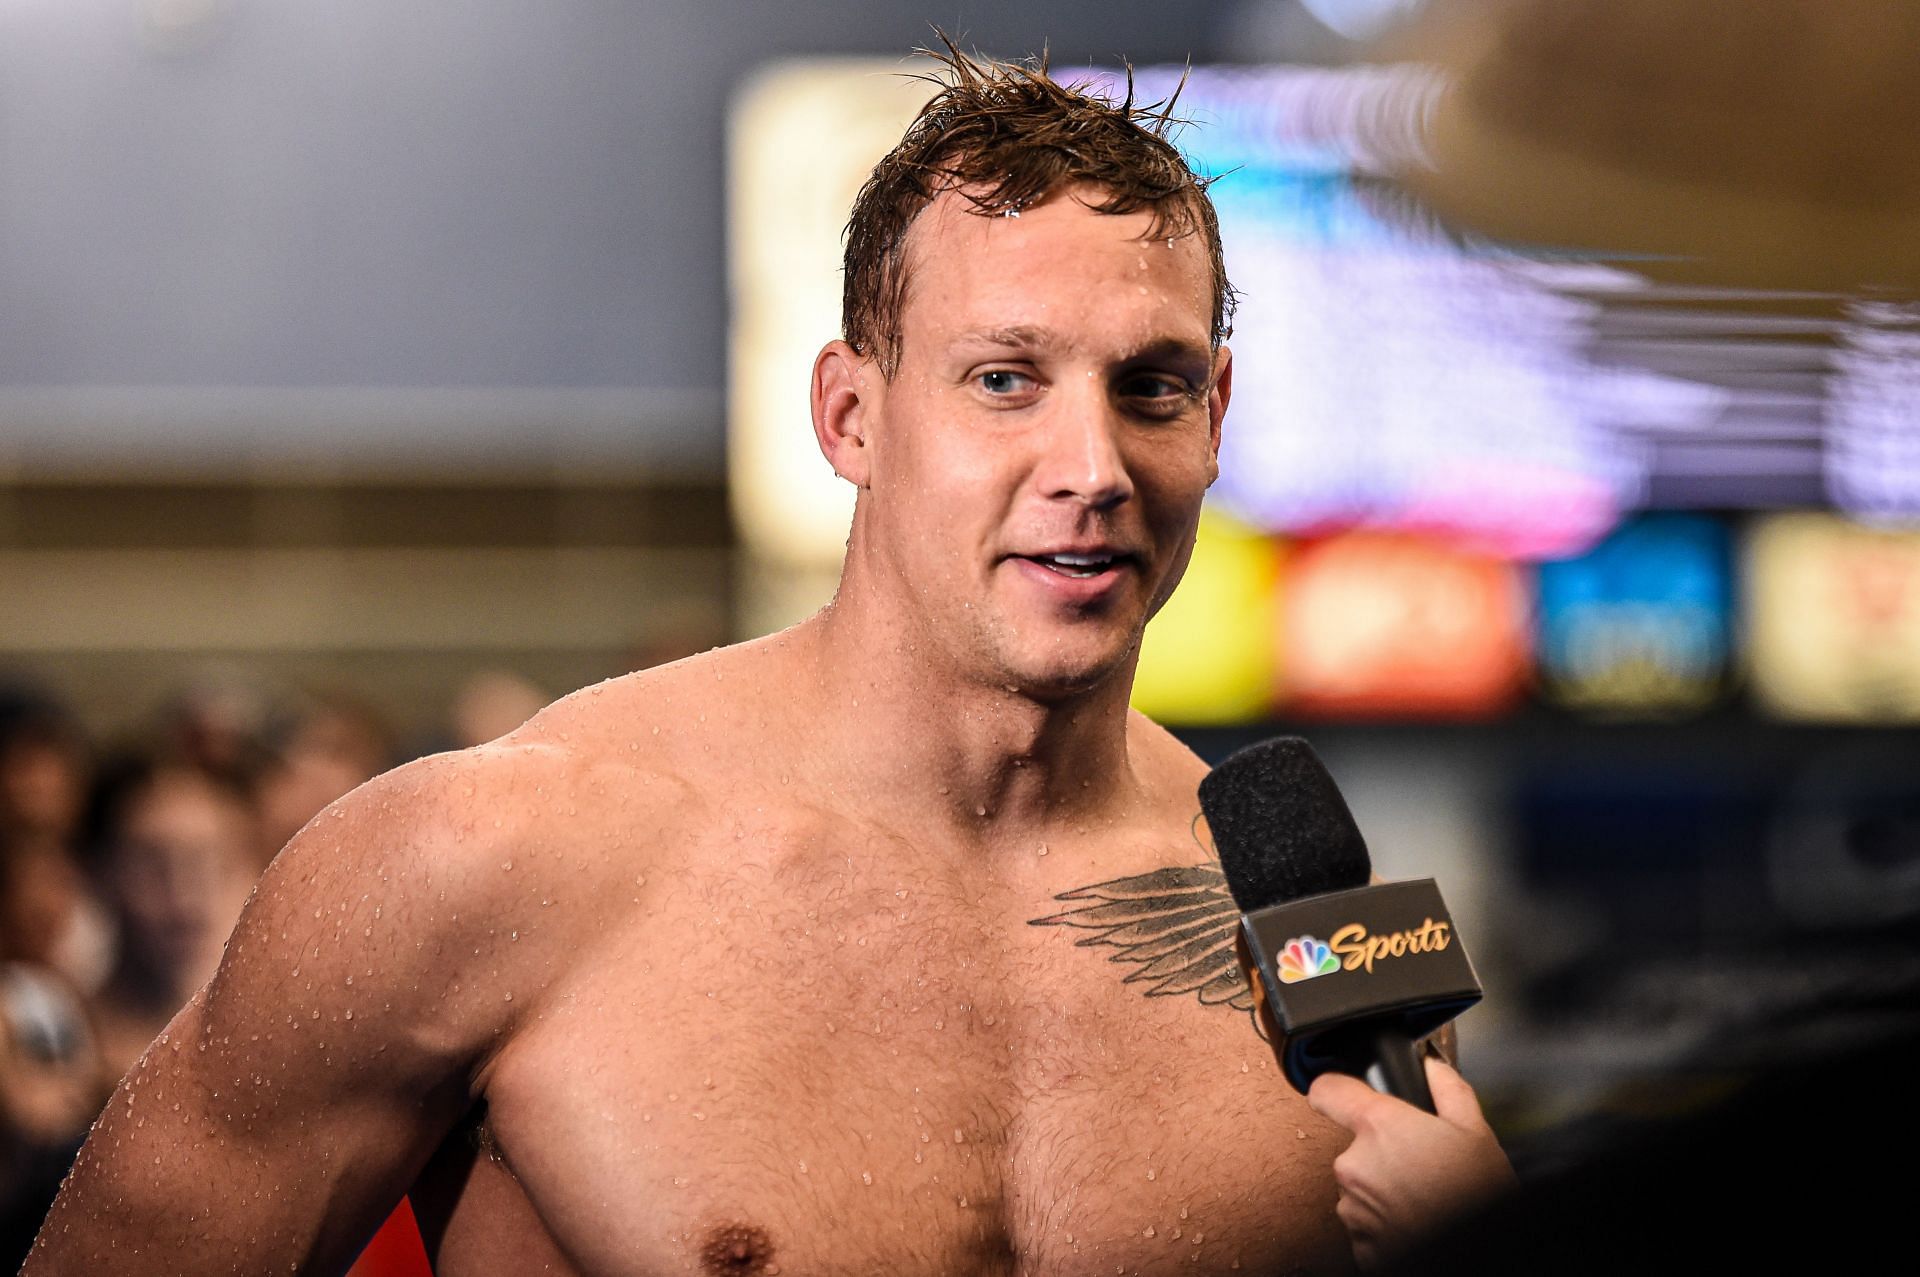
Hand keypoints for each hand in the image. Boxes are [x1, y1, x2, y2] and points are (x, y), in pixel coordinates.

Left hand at [1307, 1056, 1514, 1271]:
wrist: (1473, 1253)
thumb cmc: (1475, 1197)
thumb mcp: (1475, 1132)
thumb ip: (1447, 1089)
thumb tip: (1432, 1067)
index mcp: (1379, 1127)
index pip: (1328, 1090)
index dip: (1337, 1089)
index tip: (1344, 1092)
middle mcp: (1355, 1165)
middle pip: (1356, 1145)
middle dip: (1384, 1151)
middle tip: (1423, 1164)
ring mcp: (1352, 1207)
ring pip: (1362, 1185)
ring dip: (1385, 1188)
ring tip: (1425, 1196)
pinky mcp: (1357, 1242)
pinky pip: (1366, 1220)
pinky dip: (1386, 1220)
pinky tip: (1416, 1219)